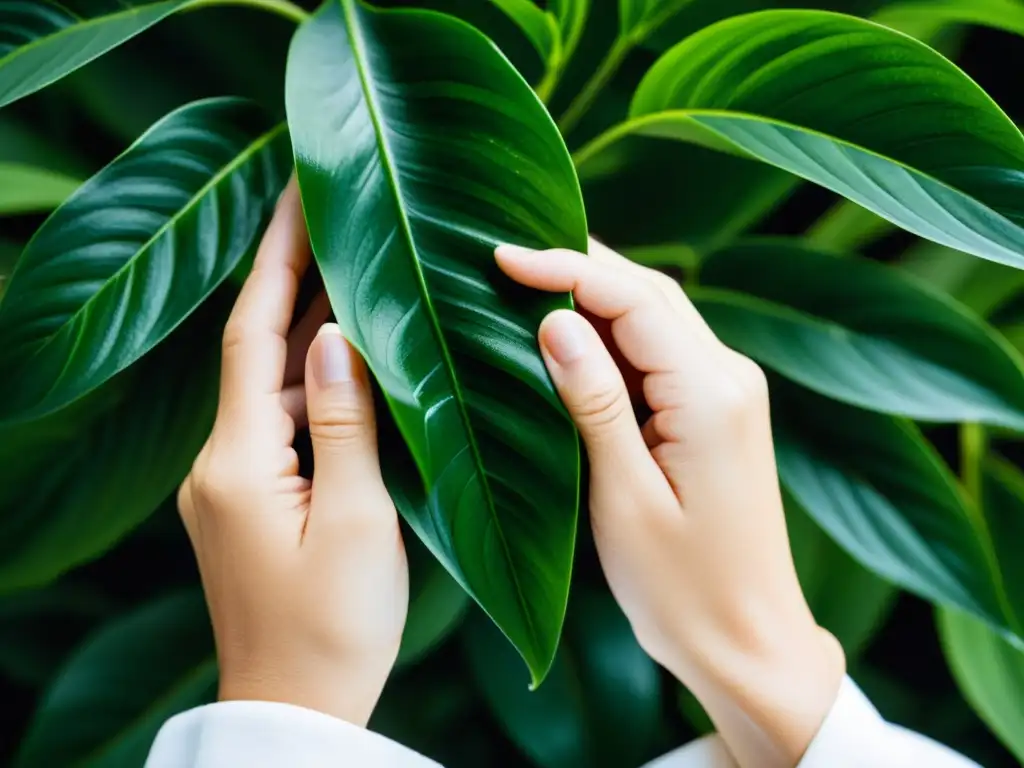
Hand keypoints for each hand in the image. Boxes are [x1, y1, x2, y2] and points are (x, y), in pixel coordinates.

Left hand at [178, 182, 407, 727]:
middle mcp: (218, 463)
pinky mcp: (249, 502)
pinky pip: (280, 423)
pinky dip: (315, 386)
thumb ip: (347, 421)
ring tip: (357, 270)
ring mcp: (230, 483)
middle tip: (333, 211)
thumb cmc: (334, 627)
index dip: (275, 258)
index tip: (298, 192)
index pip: (252, 333)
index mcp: (238, 461)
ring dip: (310, 332)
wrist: (296, 709)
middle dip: (294, 280)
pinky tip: (352, 363)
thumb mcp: (358, 521)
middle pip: (256, 350)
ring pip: (271, 387)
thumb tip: (335, 336)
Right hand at [496, 240, 844, 767]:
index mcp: (711, 396)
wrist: (749, 643)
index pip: (633, 299)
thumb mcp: (625, 498)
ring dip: (596, 292)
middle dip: (579, 265)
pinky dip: (614, 332)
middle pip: (650, 292)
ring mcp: (729, 393)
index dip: (566, 268)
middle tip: (505, 257)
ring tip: (528, 280)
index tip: (500, 255)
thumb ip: (594, 403)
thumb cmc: (684, 589)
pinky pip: (662, 351)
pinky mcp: (718, 413)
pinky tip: (571, 334)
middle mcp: (730, 379)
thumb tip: (555, 322)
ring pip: (656, 316)